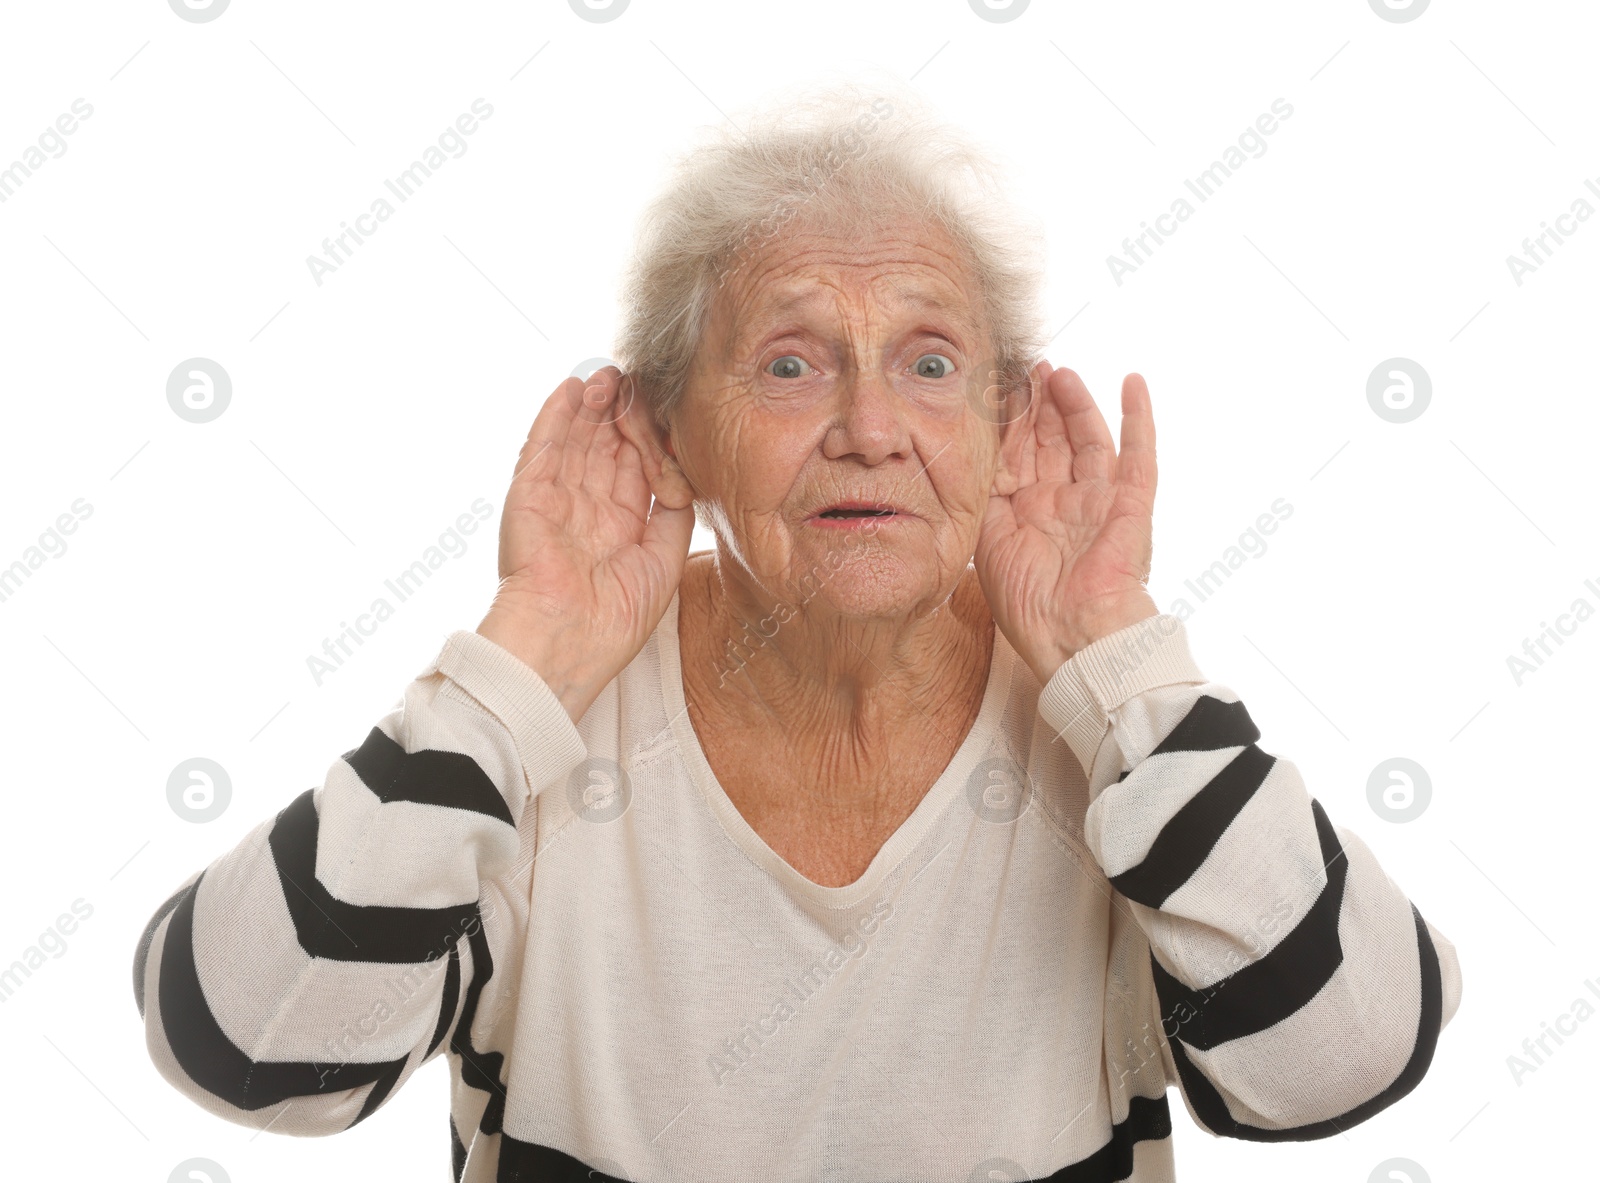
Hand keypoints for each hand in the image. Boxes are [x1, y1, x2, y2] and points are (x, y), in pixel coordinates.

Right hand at [476, 367, 695, 721]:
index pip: (635, 468)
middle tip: (639, 378)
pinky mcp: (530, 494)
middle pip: (606, 446)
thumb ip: (674, 514)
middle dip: (623, 412)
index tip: (666, 410)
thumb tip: (682, 474)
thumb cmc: (614, 619)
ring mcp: (556, 499)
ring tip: (611, 373)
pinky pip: (544, 446)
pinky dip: (557, 415)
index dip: (650, 438)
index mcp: (618, 527)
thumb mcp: (663, 561)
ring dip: (593, 404)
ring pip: (578, 439)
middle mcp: (587, 509)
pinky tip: (573, 388)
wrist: (566, 643)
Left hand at [973, 362, 1159, 684]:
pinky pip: (1139, 456)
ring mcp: (1098, 502)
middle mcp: (1063, 503)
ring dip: (1074, 403)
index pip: (1017, 455)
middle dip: (1038, 404)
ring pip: (1087, 439)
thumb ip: (984, 496)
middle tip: (1025, 368)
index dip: (1007, 422)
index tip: (994, 387)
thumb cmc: (1029, 605)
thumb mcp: (987, 542)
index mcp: (1028, 514)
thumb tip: (974, 454)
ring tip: (1058, 372)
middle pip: (1051, 440)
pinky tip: (1133, 382)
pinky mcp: (1130, 506)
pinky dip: (1139, 418)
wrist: (1072, 638)